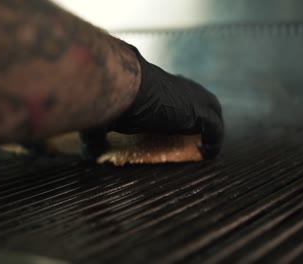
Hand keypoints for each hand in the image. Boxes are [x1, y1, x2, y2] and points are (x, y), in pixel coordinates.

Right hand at [80, 45, 223, 159]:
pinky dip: (213, 143)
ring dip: (208, 132)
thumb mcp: (106, 115)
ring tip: (200, 151)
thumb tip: (87, 155)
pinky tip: (205, 156)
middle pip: (200, 105)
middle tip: (192, 143)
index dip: (179, 115)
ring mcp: (194, 98)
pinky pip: (215, 131)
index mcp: (161, 85)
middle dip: (199, 123)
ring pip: (211, 116)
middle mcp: (180, 87)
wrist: (121, 86)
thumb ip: (100, 134)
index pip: (178, 98)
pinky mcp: (201, 112)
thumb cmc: (111, 99)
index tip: (174, 132)